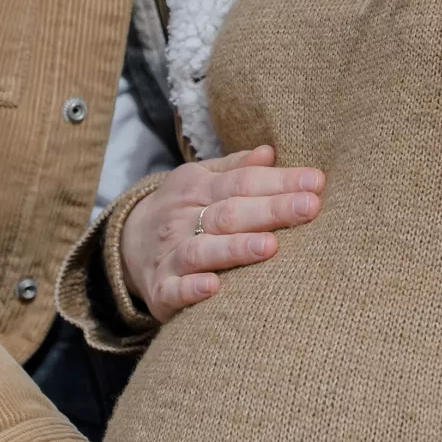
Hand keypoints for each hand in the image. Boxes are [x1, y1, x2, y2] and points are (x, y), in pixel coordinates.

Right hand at [121, 145, 324, 322]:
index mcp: (197, 188)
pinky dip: (191, 290)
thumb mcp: (201, 180)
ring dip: (236, 248)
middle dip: (270, 211)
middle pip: (228, 213)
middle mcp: (182, 219)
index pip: (242, 182)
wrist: (124, 242)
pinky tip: (214, 288)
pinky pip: (173, 290)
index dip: (279, 181)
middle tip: (309, 208)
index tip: (316, 182)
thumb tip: (271, 152)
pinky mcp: (160, 290)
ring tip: (270, 247)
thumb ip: (236, 168)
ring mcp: (169, 255)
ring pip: (202, 251)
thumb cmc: (181, 209)